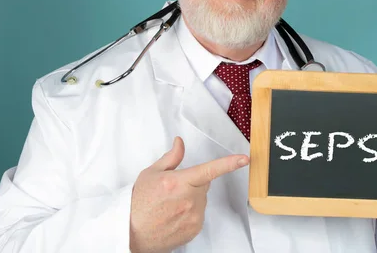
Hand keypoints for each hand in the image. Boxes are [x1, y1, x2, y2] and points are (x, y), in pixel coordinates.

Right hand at [129, 136, 248, 252]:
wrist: (132, 233)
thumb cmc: (138, 203)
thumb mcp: (151, 174)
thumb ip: (171, 158)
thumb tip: (180, 143)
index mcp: (178, 182)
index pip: (209, 170)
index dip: (229, 164)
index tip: (244, 159)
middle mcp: (189, 200)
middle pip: (203, 184)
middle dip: (193, 183)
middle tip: (172, 190)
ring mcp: (193, 216)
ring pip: (202, 199)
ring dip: (192, 199)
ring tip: (170, 205)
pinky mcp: (195, 228)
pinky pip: (199, 214)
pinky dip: (190, 213)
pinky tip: (174, 215)